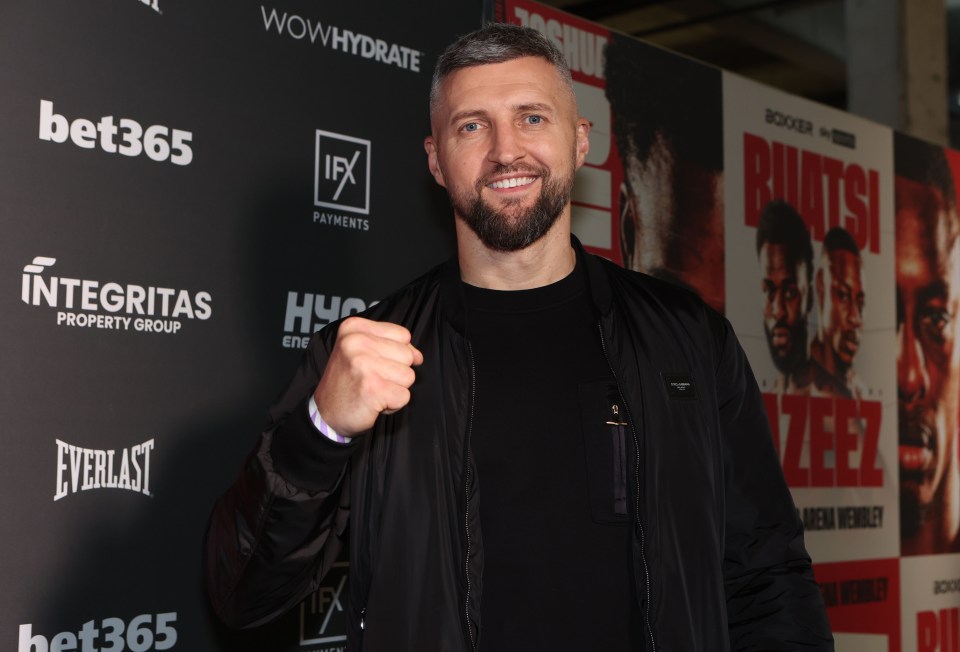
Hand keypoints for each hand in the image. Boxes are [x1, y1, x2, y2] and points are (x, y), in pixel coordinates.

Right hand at [313, 316, 422, 436]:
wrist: (325, 414)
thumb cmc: (347, 382)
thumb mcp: (362, 351)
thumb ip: (392, 346)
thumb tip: (418, 356)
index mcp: (354, 328)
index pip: (403, 335)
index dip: (396, 354)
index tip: (375, 363)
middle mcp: (356, 342)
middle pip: (408, 356)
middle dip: (396, 373)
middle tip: (371, 379)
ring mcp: (364, 364)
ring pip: (409, 376)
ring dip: (394, 389)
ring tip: (373, 390)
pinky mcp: (372, 388)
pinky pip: (404, 396)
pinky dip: (392, 404)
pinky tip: (373, 402)